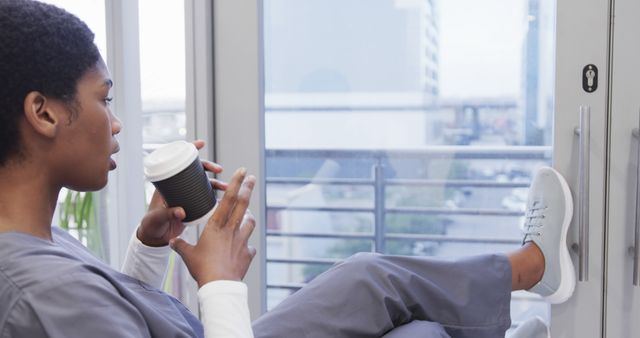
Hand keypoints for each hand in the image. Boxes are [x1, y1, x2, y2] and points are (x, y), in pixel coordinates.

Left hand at [136, 140, 227, 246]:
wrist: (154, 238)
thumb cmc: (151, 225)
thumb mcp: (157, 218)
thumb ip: (168, 214)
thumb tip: (182, 212)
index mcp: (167, 184)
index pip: (178, 162)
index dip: (190, 150)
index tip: (201, 143)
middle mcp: (178, 187)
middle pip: (195, 171)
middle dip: (209, 167)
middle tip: (219, 169)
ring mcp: (185, 195)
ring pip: (203, 184)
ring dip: (216, 183)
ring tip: (226, 187)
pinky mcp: (192, 205)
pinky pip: (206, 197)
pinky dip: (215, 196)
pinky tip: (224, 198)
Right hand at [169, 168, 256, 285]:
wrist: (219, 285)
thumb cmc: (202, 268)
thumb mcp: (187, 255)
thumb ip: (180, 245)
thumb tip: (172, 241)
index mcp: (216, 226)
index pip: (228, 199)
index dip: (236, 183)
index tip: (242, 171)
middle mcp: (231, 230)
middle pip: (243, 204)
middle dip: (248, 188)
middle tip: (251, 178)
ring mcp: (242, 241)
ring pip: (249, 221)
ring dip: (248, 216)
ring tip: (247, 213)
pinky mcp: (247, 253)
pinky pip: (249, 245)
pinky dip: (247, 244)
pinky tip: (243, 247)